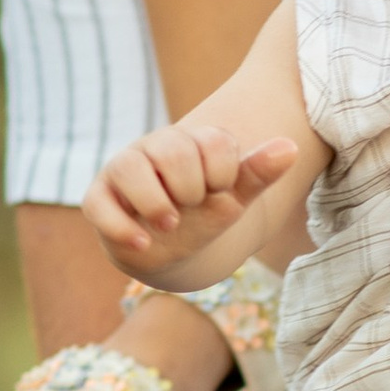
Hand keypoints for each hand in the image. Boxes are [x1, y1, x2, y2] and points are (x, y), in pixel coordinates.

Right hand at [86, 121, 295, 270]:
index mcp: (193, 141)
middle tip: (192, 206)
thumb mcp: (233, 198)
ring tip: (170, 224)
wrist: (167, 249)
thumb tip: (290, 147)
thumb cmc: (203, 214)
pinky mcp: (99, 198)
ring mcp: (123, 170)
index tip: (220, 191)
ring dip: (156, 203)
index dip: (224, 174)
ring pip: (131, 168)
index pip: (214, 142)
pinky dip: (121, 226)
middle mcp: (155, 148)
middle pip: (173, 149)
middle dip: (190, 187)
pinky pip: (99, 204)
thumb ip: (258, 173)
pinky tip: (143, 243)